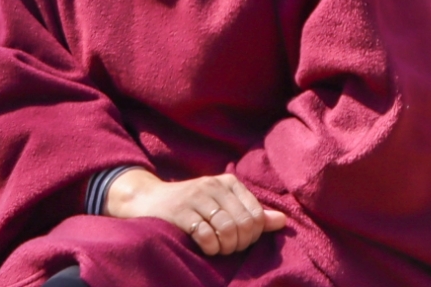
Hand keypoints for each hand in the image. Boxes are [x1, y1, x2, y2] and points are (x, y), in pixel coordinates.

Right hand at [105, 170, 285, 256]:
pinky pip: (207, 235)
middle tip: (228, 248)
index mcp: (229, 182)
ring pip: (228, 230)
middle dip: (240, 244)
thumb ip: (252, 213)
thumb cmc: (191, 205)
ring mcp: (196, 196)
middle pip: (245, 224)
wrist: (148, 199)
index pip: (257, 215)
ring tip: (218, 248)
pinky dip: (211, 247)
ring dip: (225, 248)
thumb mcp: (222, 204)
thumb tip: (282, 222)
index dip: (253, 236)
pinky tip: (205, 247)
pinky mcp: (180, 211)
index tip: (240, 240)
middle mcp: (214, 185)